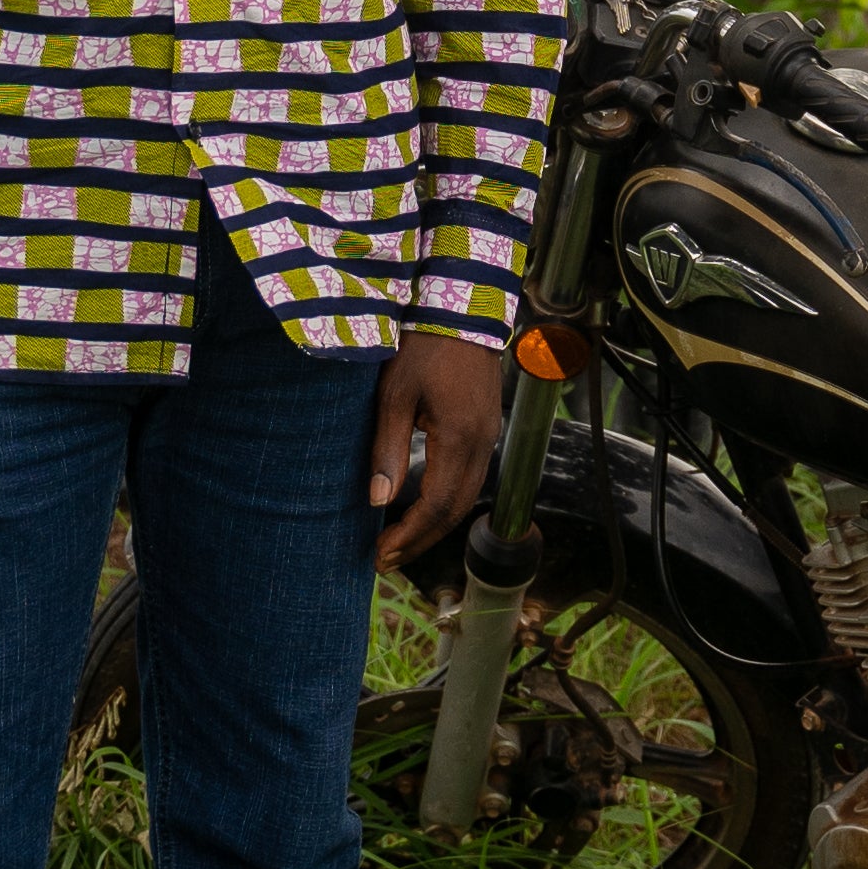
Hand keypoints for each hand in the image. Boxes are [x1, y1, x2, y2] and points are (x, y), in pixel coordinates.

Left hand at [368, 332, 506, 576]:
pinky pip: (470, 477)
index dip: (409, 535)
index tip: (380, 554)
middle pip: (455, 510)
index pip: (437, 505)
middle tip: (385, 560)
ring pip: (466, 497)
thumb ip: (387, 449)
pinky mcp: (486, 427)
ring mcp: (489, 435)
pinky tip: (421, 506)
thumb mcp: (394, 395)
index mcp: (460, 438)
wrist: (461, 307)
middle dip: (420, 540)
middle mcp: (483, 443)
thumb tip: (378, 500)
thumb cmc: (422, 346)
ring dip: (433, 524)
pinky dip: (446, 501)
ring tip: (399, 542)